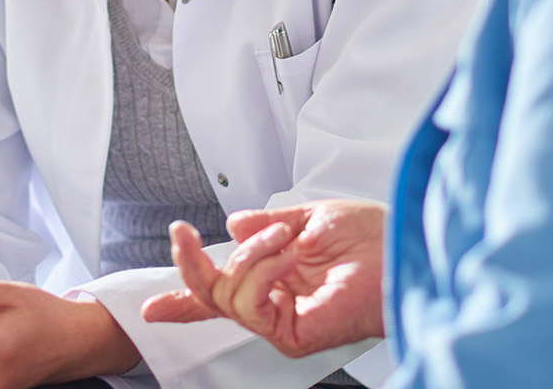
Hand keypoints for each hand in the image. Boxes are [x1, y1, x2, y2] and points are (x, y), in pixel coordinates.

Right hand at [140, 199, 386, 357]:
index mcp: (277, 279)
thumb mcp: (308, 218)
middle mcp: (276, 304)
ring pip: (226, 297)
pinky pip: (250, 304)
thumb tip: (233, 226)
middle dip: (191, 264)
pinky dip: (262, 270)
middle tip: (181, 235)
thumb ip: (267, 224)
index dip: (183, 302)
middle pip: (211, 297)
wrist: (402, 249)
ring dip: (248, 257)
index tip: (150, 308)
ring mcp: (283, 322)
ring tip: (283, 240)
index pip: (223, 295)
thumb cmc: (374, 238)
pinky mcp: (292, 335)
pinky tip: (289, 255)